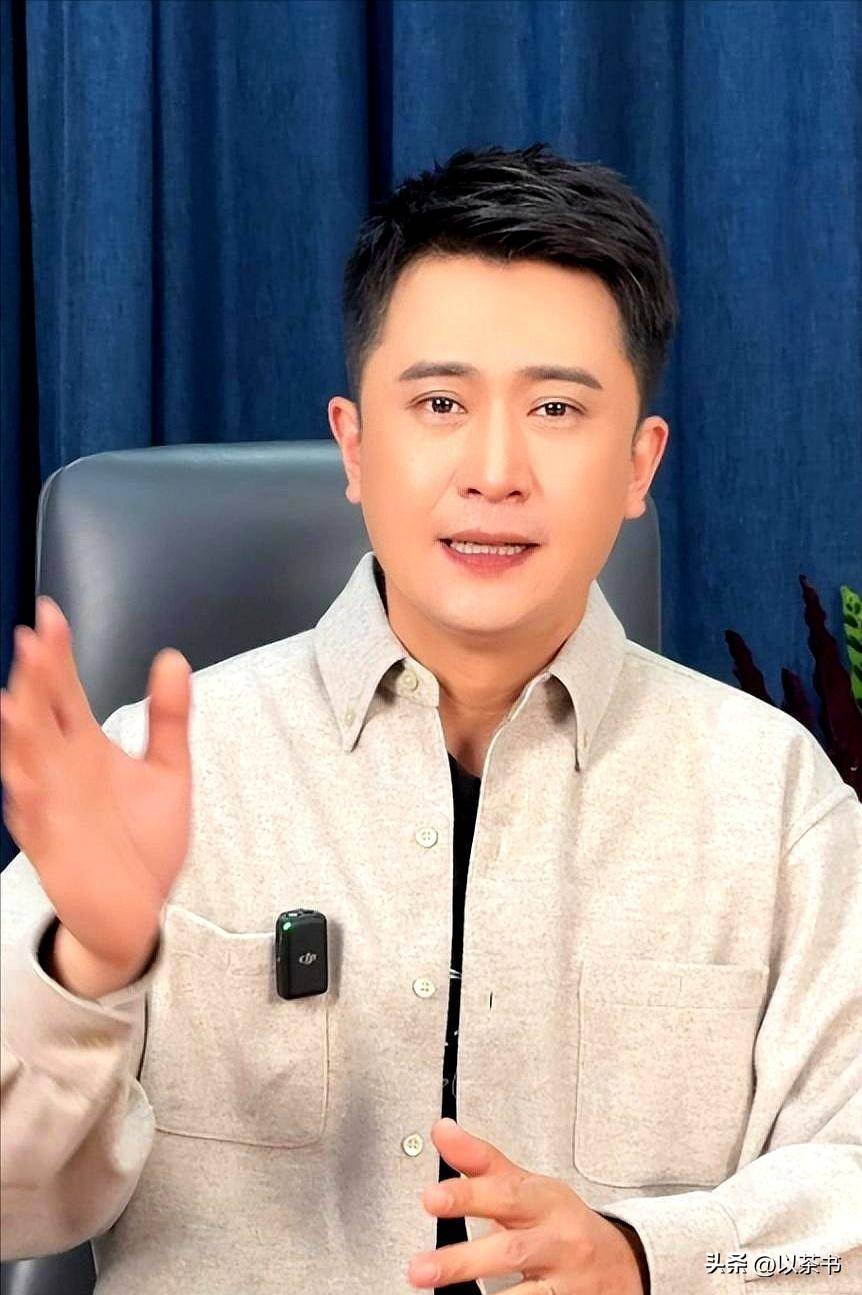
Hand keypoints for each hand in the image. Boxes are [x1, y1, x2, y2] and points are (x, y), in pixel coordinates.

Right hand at [1, 595, 192, 968]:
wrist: (138, 910)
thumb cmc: (142, 841)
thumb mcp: (168, 770)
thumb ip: (168, 716)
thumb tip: (173, 660)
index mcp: (85, 747)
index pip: (65, 692)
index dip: (57, 656)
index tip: (51, 617)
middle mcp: (62, 771)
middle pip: (41, 718)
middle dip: (35, 682)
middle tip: (32, 641)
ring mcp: (52, 808)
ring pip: (27, 765)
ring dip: (19, 735)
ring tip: (14, 700)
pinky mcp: (53, 849)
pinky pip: (34, 822)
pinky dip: (27, 800)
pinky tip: (23, 777)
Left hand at [407, 1118, 644, 1293]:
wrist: (622, 1262)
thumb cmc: (559, 1220)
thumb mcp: (525, 1185)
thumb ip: (480, 1162)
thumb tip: (440, 1130)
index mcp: (545, 1200)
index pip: (504, 1193)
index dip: (467, 1195)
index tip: (431, 1198)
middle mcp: (558, 1240)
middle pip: (510, 1250)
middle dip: (462, 1261)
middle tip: (419, 1268)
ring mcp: (567, 1281)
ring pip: (527, 1293)